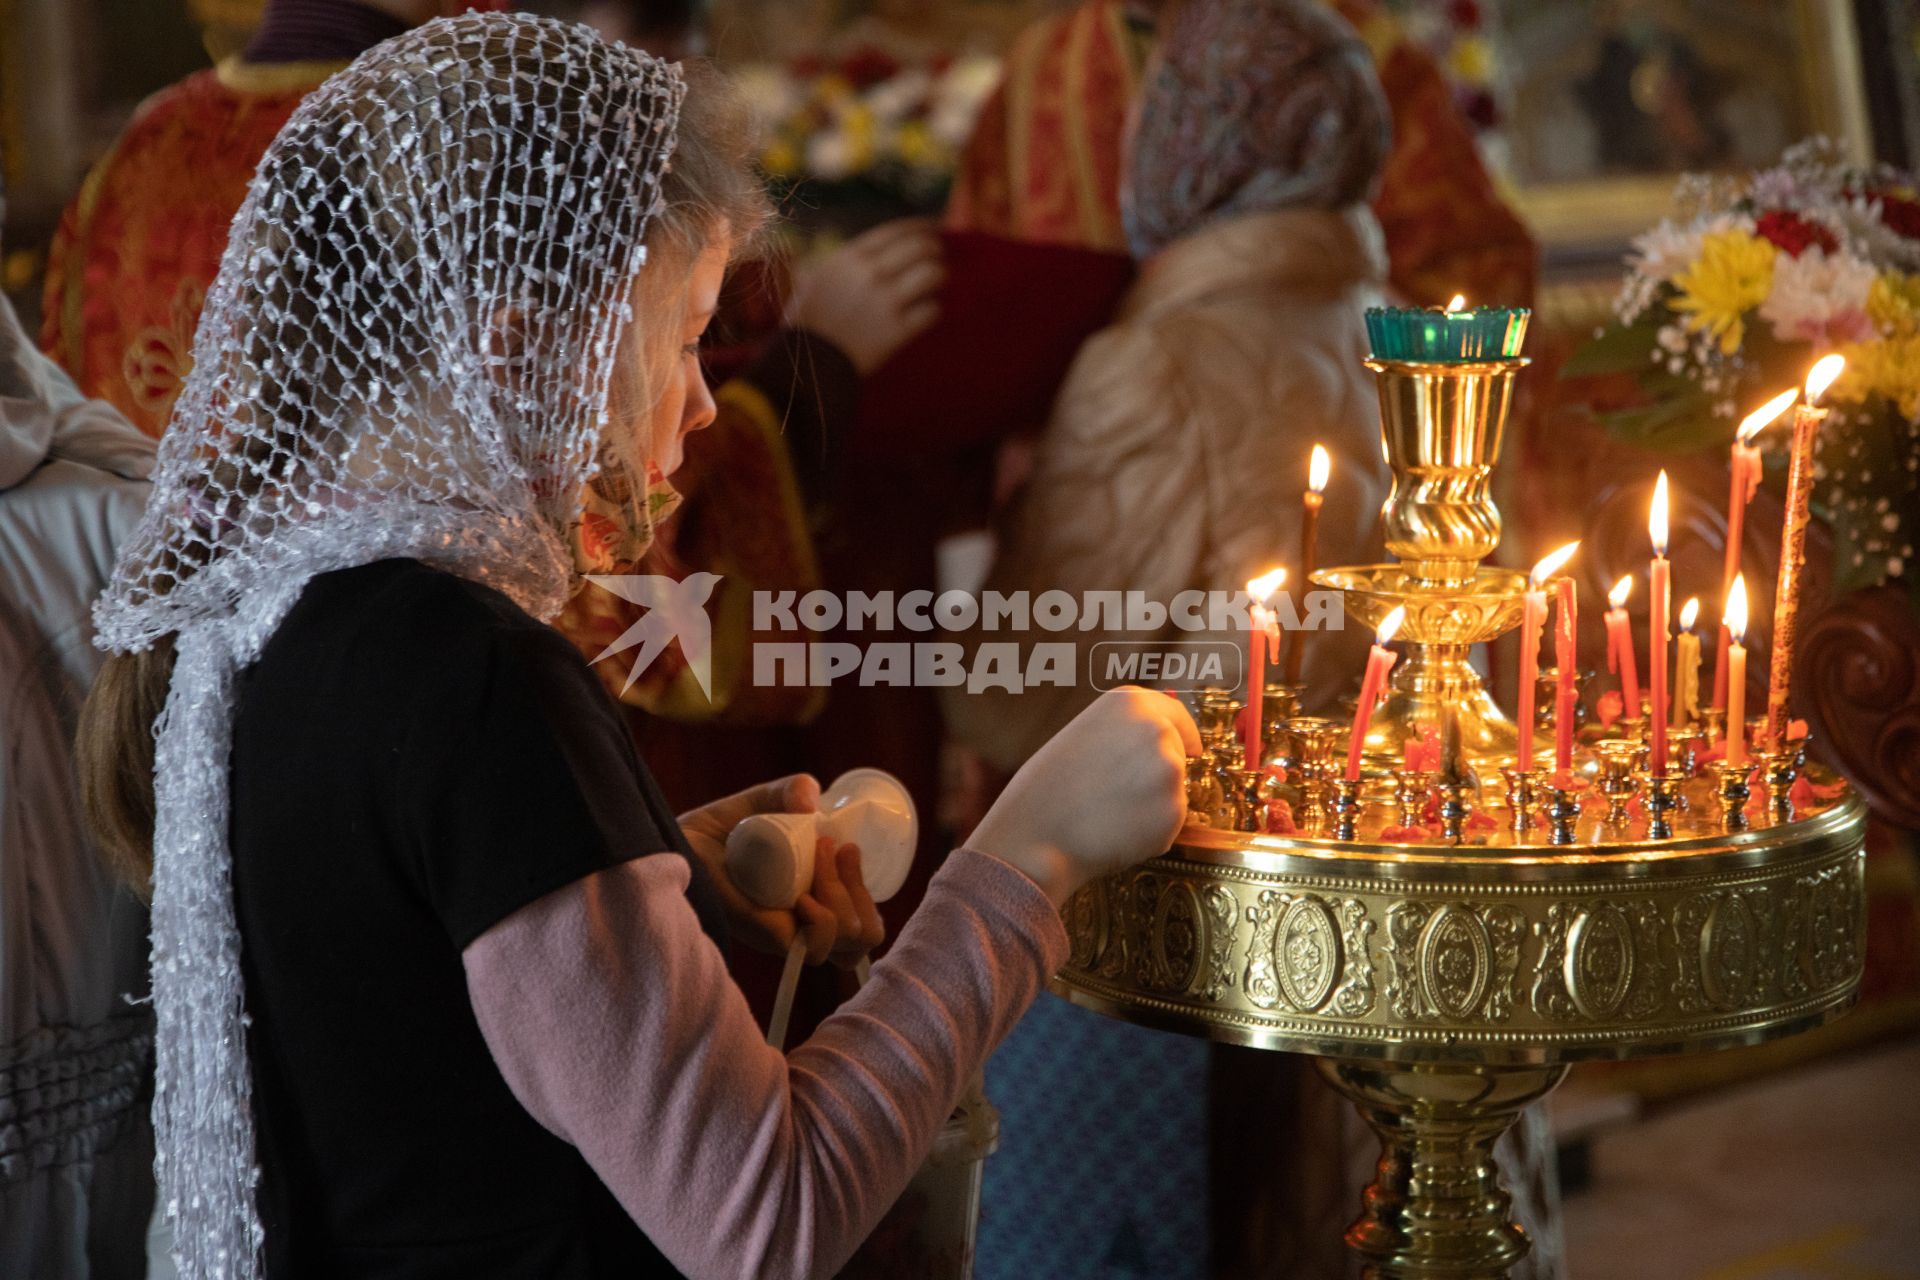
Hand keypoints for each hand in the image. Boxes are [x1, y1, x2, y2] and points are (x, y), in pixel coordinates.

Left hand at [679, 775, 885, 964]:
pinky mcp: (764, 939)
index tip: (846, 847)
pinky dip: (821, 921)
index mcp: (811, 904)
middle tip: (830, 852)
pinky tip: (802, 898)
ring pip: (845, 946)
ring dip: (842, 902)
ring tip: (816, 866)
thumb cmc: (714, 830)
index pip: (865, 928)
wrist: (672, 842)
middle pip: (863, 939)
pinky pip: (810, 947)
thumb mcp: (759, 803)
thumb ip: (787, 792)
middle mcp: (800, 927)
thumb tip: (811, 798)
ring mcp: (784, 936)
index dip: (866, 894)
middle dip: (858, 895)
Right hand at [783, 219, 943, 374]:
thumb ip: (849, 260)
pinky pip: (931, 311)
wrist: (809, 364)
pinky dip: (933, 310)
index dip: (920, 226)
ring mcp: (884, 303)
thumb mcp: (818, 278)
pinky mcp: (896, 332)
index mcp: (850, 258)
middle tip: (938, 256)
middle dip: (935, 249)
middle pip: (920, 247)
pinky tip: (928, 312)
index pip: (896, 230)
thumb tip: (883, 248)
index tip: (932, 229)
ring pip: (932, 274)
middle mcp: (869, 275)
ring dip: (940, 276)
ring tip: (938, 282)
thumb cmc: (810, 322)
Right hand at [967, 687, 1199, 905]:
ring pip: (1173, 790)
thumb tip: (1157, 741)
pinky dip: (1150, 831)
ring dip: (1152, 803)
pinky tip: (1115, 830)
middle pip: (1175, 752)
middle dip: (1157, 773)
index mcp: (1130, 703)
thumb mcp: (1082, 735)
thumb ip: (1122, 732)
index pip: (1175, 713)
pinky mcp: (1174, 812)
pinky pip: (1169, 822)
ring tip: (1108, 812)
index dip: (1184, 732)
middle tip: (1116, 793)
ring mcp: (1169, 771)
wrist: (1035, 838)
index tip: (1191, 747)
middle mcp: (1156, 729)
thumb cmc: (1046, 789)